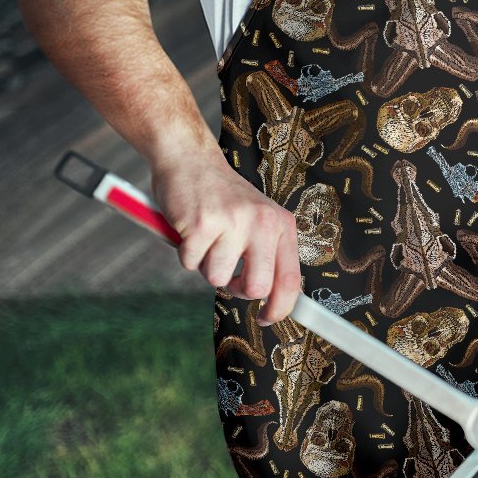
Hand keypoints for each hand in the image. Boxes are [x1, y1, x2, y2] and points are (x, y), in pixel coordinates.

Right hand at [151, 151, 300, 325]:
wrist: (191, 159)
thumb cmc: (223, 197)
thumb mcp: (258, 220)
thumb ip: (267, 254)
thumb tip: (272, 300)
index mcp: (282, 224)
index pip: (291, 280)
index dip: (280, 308)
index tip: (267, 318)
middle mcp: (263, 222)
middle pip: (257, 287)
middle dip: (237, 289)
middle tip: (227, 272)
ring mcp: (233, 222)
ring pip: (217, 278)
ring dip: (206, 265)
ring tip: (207, 238)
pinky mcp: (202, 223)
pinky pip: (190, 263)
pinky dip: (186, 253)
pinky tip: (191, 230)